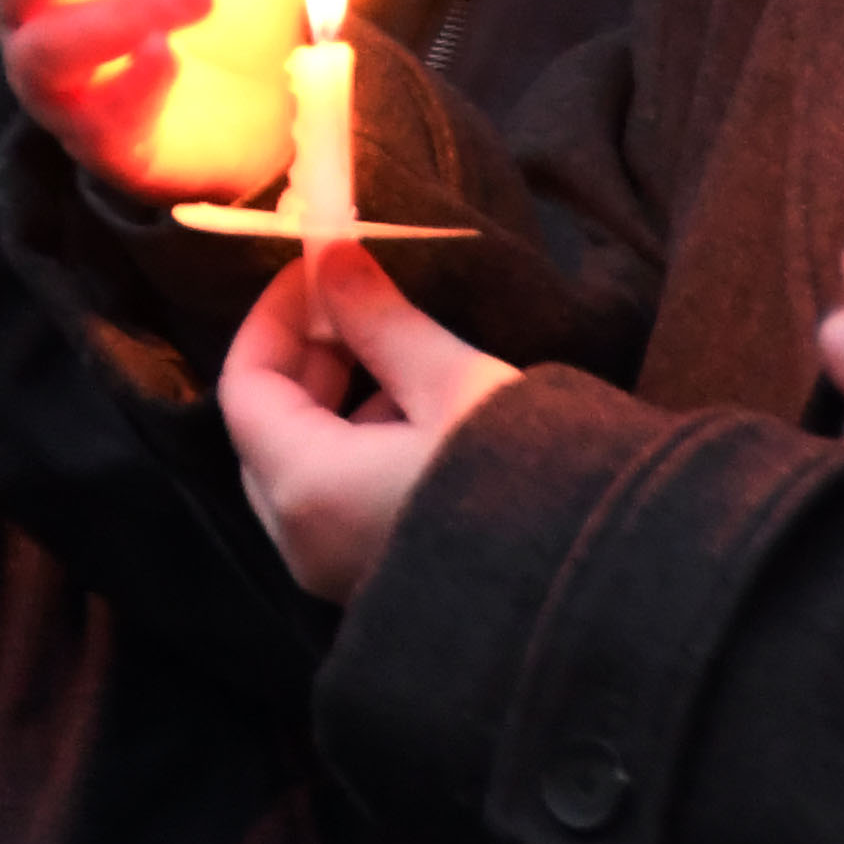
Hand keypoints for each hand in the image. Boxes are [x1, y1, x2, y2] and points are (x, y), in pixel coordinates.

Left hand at [216, 238, 519, 602]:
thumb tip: (331, 252)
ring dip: (342, 403)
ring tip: (405, 355)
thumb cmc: (524, 479)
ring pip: (306, 468)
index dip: (274, 316)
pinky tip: (425, 418)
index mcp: (306, 489)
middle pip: (266, 430)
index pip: (245, 387)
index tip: (319, 268)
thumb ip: (381, 319)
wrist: (598, 591)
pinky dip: (362, 450)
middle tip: (358, 302)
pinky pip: (342, 504)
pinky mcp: (379, 586)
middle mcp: (303, 542)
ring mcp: (338, 573)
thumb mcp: (453, 383)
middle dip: (308, 358)